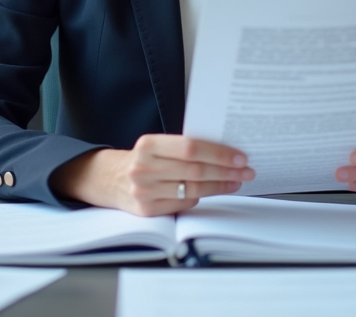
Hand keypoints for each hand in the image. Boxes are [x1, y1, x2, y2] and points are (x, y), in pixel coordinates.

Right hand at [50, 134, 254, 216]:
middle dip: (226, 171)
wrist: (108, 179)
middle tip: (246, 170)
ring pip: (192, 188)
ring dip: (220, 185)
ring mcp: (144, 191)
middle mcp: (143, 168)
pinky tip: (214, 190)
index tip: (240, 157)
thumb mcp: (156, 146)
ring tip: (236, 180)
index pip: (191, 148)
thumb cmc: (142, 159)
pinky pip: (183, 203)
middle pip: (195, 170)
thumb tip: (224, 152)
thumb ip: (182, 147)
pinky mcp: (147, 210)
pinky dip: (201, 196)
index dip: (218, 153)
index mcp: (148, 145)